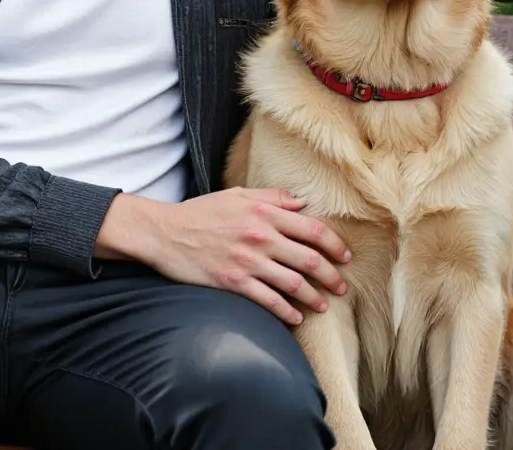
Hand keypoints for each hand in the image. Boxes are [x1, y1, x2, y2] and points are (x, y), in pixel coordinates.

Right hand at [136, 187, 350, 324]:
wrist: (167, 232)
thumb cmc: (202, 212)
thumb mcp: (237, 195)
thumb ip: (271, 197)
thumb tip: (301, 203)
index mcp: (264, 213)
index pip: (312, 230)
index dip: (334, 245)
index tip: (345, 256)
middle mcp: (261, 237)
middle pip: (309, 259)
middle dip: (332, 276)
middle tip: (342, 286)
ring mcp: (248, 261)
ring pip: (293, 283)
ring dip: (314, 298)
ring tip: (323, 306)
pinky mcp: (233, 282)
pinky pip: (269, 301)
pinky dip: (287, 312)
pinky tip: (296, 317)